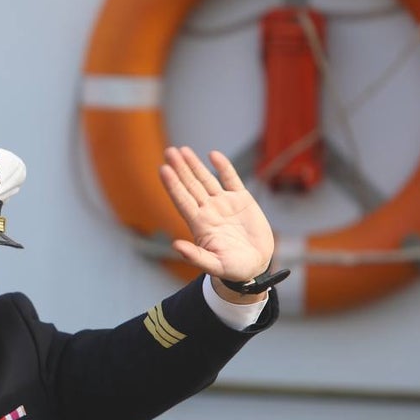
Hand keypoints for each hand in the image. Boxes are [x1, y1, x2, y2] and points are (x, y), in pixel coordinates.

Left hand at [159, 146, 274, 292]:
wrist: (256, 265)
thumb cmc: (232, 269)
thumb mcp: (214, 265)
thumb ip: (195, 256)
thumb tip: (175, 246)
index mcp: (200, 224)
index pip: (182, 200)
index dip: (173, 185)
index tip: (163, 169)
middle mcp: (209, 210)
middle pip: (191, 185)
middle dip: (180, 169)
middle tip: (170, 151)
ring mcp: (224, 203)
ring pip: (206, 179)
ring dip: (195, 165)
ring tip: (182, 150)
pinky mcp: (242, 200)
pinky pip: (231, 179)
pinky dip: (223, 167)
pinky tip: (213, 155)